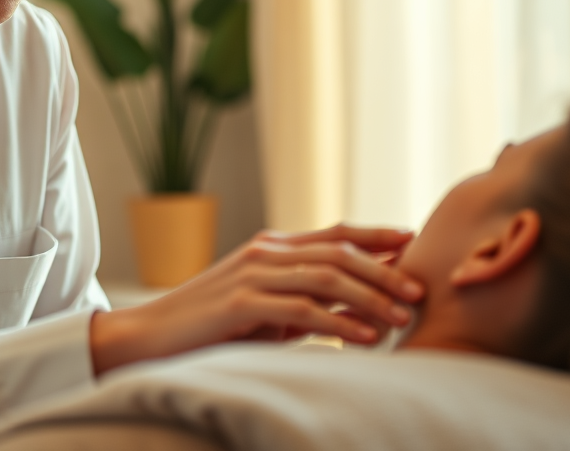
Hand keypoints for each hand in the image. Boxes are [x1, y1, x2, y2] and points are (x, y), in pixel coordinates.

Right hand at [89, 223, 423, 374]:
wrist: (150, 337)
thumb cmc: (211, 328)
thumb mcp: (267, 309)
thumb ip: (306, 299)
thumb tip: (358, 307)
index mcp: (272, 247)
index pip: (335, 233)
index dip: (376, 235)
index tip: (414, 243)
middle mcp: (265, 252)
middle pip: (339, 251)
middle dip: (385, 270)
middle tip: (419, 291)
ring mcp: (251, 274)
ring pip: (326, 276)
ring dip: (370, 296)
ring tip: (402, 318)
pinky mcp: (240, 302)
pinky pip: (302, 309)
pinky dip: (339, 323)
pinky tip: (365, 337)